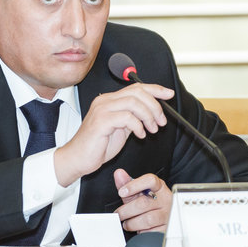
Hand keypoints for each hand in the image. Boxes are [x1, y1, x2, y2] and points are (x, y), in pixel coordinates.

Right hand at [53, 83, 173, 185]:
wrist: (78, 158)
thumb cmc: (97, 146)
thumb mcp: (120, 129)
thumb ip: (132, 118)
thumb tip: (150, 113)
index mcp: (110, 100)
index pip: (136, 87)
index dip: (155, 89)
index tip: (169, 94)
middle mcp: (105, 101)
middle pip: (138, 92)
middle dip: (155, 106)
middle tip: (161, 121)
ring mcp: (102, 109)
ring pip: (134, 103)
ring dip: (148, 116)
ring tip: (152, 129)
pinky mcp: (101, 121)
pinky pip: (127, 117)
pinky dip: (138, 126)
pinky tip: (140, 135)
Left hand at [112, 168, 171, 232]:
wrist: (164, 218)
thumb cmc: (150, 203)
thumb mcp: (138, 192)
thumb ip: (127, 183)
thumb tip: (118, 173)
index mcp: (159, 187)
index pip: (150, 180)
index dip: (134, 185)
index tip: (121, 192)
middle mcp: (166, 199)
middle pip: (144, 203)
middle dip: (126, 210)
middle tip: (119, 214)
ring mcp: (168, 214)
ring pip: (147, 220)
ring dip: (132, 223)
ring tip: (127, 224)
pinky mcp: (168, 228)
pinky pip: (152, 232)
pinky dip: (141, 233)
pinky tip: (138, 230)